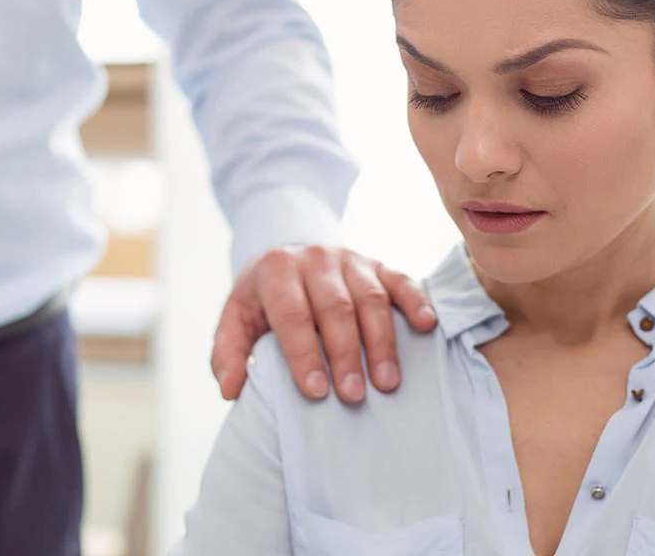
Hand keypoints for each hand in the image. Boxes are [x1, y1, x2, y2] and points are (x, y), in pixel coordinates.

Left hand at [212, 245, 437, 402]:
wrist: (289, 258)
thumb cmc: (264, 301)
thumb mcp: (236, 319)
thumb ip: (227, 353)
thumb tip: (231, 389)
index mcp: (277, 271)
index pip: (292, 314)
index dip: (304, 354)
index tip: (317, 392)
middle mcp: (315, 260)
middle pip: (335, 308)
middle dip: (345, 354)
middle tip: (353, 395)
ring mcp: (351, 259)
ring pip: (371, 298)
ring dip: (381, 341)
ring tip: (387, 382)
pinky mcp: (378, 264)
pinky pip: (401, 280)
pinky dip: (416, 301)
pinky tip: (426, 326)